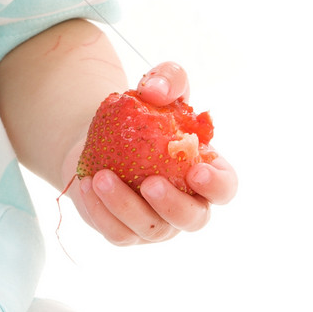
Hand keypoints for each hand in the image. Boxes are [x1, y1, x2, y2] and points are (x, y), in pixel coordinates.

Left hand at [61, 62, 237, 245]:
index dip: (217, 185)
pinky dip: (101, 212)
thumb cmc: (143, 113)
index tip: (197, 171)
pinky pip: (117, 232)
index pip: (224, 188)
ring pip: (151, 229)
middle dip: (173, 206)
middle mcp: (187, 205)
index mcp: (205, 174)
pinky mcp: (126, 231)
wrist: (102, 134)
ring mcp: (157, 223)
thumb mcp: (158, 85)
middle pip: (193, 220)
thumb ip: (166, 79)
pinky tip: (87, 185)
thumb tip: (154, 91)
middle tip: (150, 183)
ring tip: (101, 177)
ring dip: (126, 206)